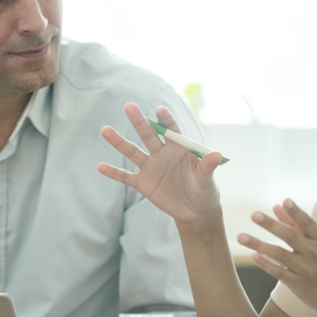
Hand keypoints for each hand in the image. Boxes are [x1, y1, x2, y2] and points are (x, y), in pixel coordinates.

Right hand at [97, 103, 222, 225]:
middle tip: (128, 106)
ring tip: (105, 130)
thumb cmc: (204, 190)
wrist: (194, 211)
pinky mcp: (142, 183)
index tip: (160, 110)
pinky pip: (125, 176)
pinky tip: (100, 167)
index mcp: (179, 148)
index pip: (171, 129)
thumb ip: (208, 167)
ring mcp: (151, 167)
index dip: (166, 120)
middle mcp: (162, 153)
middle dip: (139, 122)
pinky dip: (113, 173)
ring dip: (119, 142)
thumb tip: (217, 154)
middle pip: (148, 135)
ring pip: (132, 152)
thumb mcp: (207, 180)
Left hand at [236, 199, 316, 316]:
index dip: (296, 213)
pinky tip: (254, 256)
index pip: (307, 223)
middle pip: (290, 236)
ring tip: (241, 237)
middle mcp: (315, 253)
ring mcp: (306, 269)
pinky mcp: (298, 284)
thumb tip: (277, 206)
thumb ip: (298, 224)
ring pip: (280, 254)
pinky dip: (265, 264)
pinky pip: (279, 272)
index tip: (285, 201)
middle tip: (254, 215)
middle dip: (271, 225)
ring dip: (259, 244)